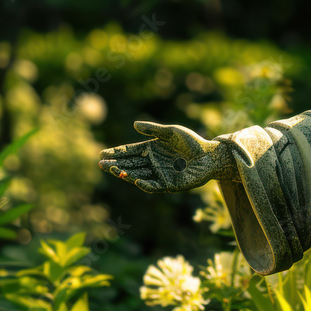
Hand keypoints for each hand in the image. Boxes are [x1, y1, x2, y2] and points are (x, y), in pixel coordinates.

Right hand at [98, 121, 236, 192]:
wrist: (210, 156)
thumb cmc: (192, 142)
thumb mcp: (172, 132)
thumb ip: (154, 129)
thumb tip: (134, 124)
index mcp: (151, 149)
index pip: (130, 151)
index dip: (116, 152)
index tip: (102, 153)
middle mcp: (153, 163)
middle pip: (130, 164)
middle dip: (115, 164)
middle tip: (101, 163)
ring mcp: (159, 174)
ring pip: (137, 174)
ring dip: (124, 173)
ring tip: (112, 169)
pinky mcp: (168, 185)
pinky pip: (153, 185)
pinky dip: (144, 183)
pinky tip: (134, 179)